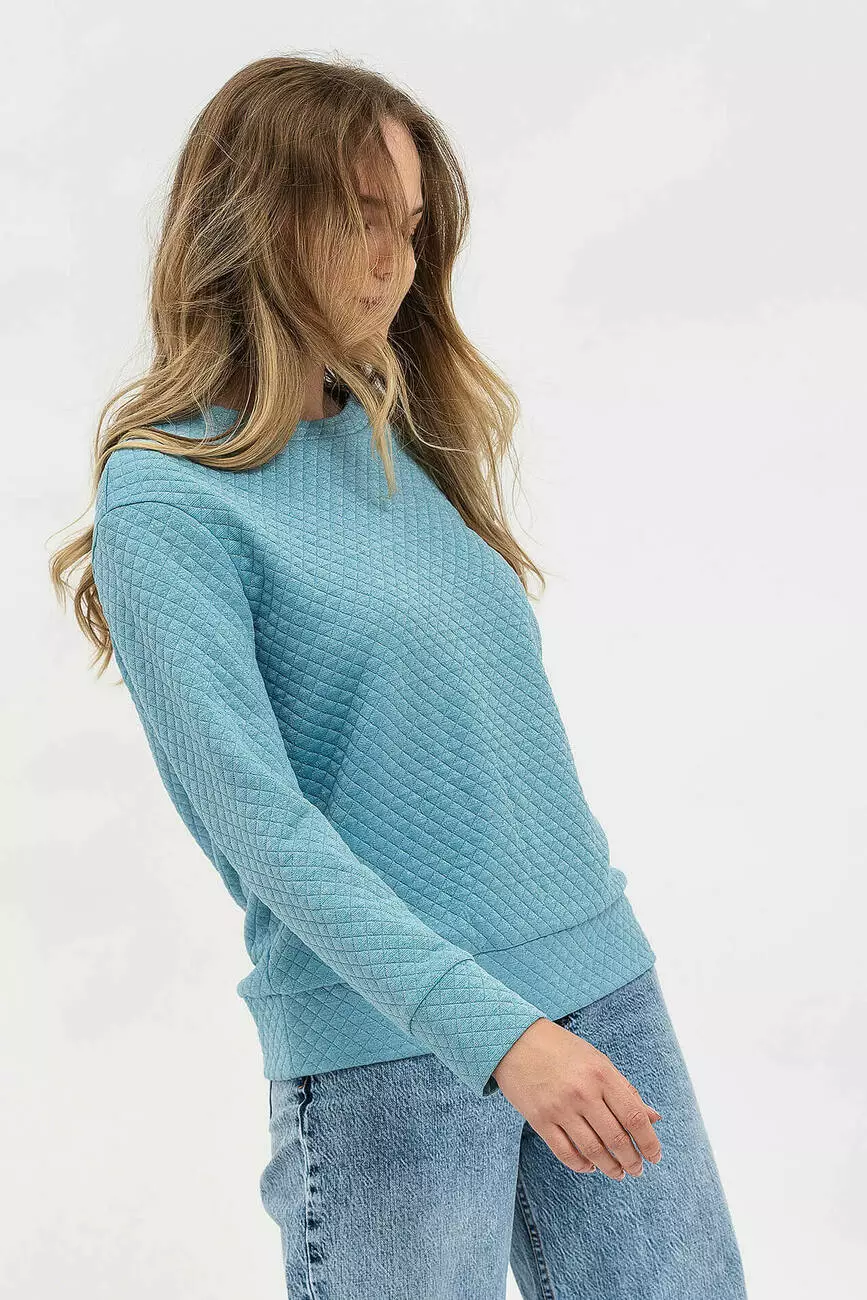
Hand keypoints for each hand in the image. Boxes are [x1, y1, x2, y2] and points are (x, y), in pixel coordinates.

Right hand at [492, 1017, 662, 1179]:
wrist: (515, 1040)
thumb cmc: (562, 1049)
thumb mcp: (598, 1061)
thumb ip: (625, 1090)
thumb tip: (654, 1118)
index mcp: (601, 1074)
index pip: (634, 1117)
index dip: (648, 1142)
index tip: (655, 1156)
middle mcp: (582, 1092)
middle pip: (616, 1138)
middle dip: (631, 1160)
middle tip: (637, 1169)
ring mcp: (559, 1108)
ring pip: (592, 1150)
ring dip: (610, 1167)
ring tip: (618, 1172)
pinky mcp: (539, 1120)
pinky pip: (565, 1152)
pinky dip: (581, 1165)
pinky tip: (590, 1166)